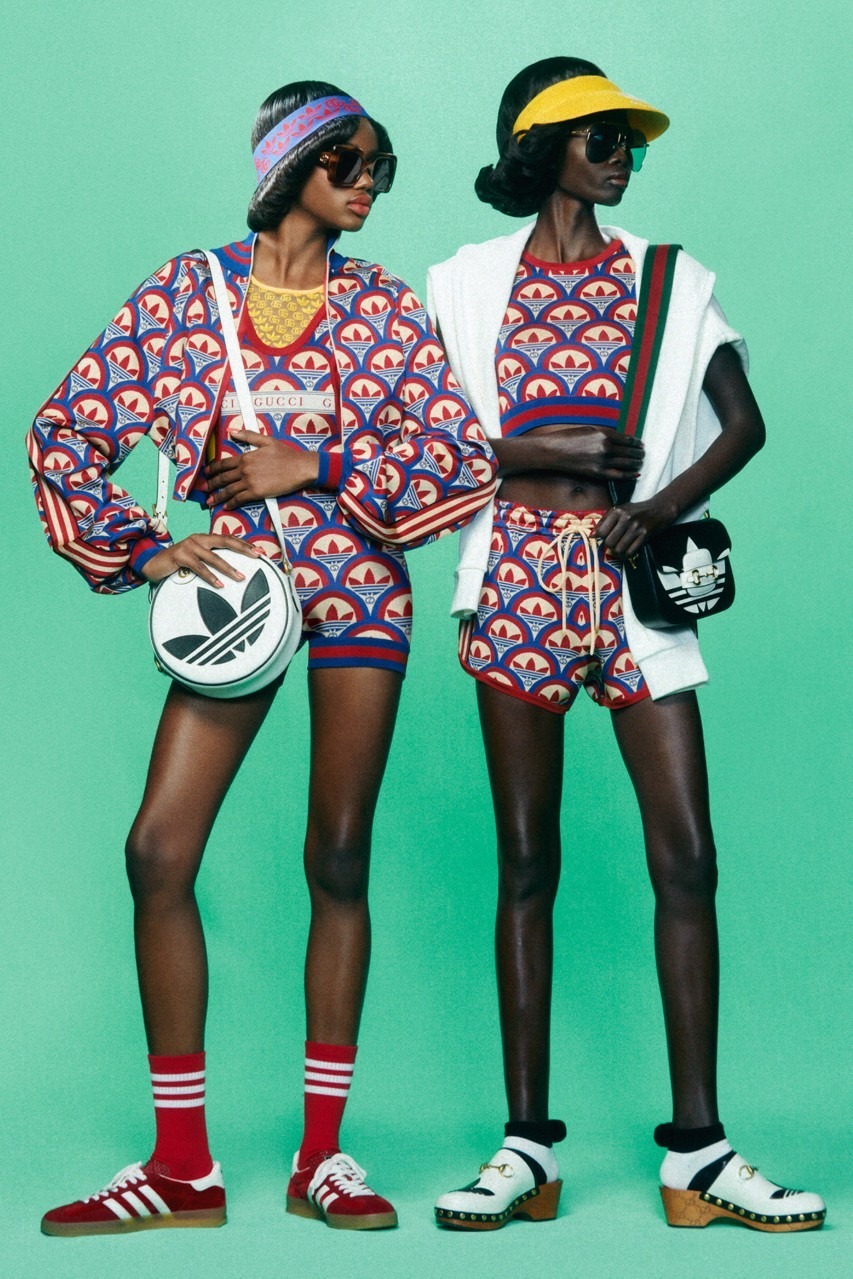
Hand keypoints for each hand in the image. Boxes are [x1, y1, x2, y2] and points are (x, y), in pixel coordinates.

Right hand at [141, 533, 261, 588]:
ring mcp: (189, 546)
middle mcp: (198, 539)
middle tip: (257, 557)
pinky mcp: (180, 556)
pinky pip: (199, 567)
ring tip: (240, 577)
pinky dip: (210, 576)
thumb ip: (210, 558)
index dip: (244, 544)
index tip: (260, 552)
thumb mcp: (196, 558)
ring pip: (214, 557)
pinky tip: (219, 584)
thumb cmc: (177, 563)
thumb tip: (231, 567)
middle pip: (225, 541)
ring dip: (229, 568)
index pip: (228, 538)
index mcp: (204, 538)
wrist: (152, 563)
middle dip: (243, 549)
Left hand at [205, 430, 319, 507]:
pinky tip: (226, 507)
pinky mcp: (256, 493)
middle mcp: (245, 469)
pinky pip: (239, 499)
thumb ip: (248, 436)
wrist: (299, 467)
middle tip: (204, 489)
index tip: (207, 473)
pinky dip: (231, 503)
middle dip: (212, 484)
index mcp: (246, 457)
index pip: (224, 464)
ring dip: (217, 497)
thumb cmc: (286, 454)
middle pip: (223, 478)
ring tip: (210, 502)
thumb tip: (232, 431)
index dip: (213, 469)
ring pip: (229, 490)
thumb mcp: (266, 440)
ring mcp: (250, 482)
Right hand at [498, 424, 643, 480]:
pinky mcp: (597, 473)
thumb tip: (621, 438)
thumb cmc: (570, 437)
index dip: (636, 443)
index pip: (628, 439)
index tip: (640, 444)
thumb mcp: (589, 429)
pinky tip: (635, 474)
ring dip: (636, 463)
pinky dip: (629, 475)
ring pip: (627, 463)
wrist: (553, 451)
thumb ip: (606, 433)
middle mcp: (606, 447)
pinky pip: (618, 475)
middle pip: (630, 452)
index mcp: (605, 434)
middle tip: (643, 454)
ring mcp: (602, 461)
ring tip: (640, 463)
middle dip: (639, 453)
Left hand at [594, 494, 679, 557]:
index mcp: (617, 511)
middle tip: (614, 544)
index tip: (605, 538)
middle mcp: (626, 518)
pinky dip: (626, 555)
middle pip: (609, 542)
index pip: (602, 532)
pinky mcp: (645, 535)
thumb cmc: (637, 510)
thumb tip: (592, 535)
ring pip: (619, 548)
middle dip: (610, 546)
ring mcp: (636, 527)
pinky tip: (627, 551)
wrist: (660, 508)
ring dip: (618, 552)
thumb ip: (605, 521)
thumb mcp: (620, 509)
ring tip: (620, 548)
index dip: (601, 538)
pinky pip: (630, 551)